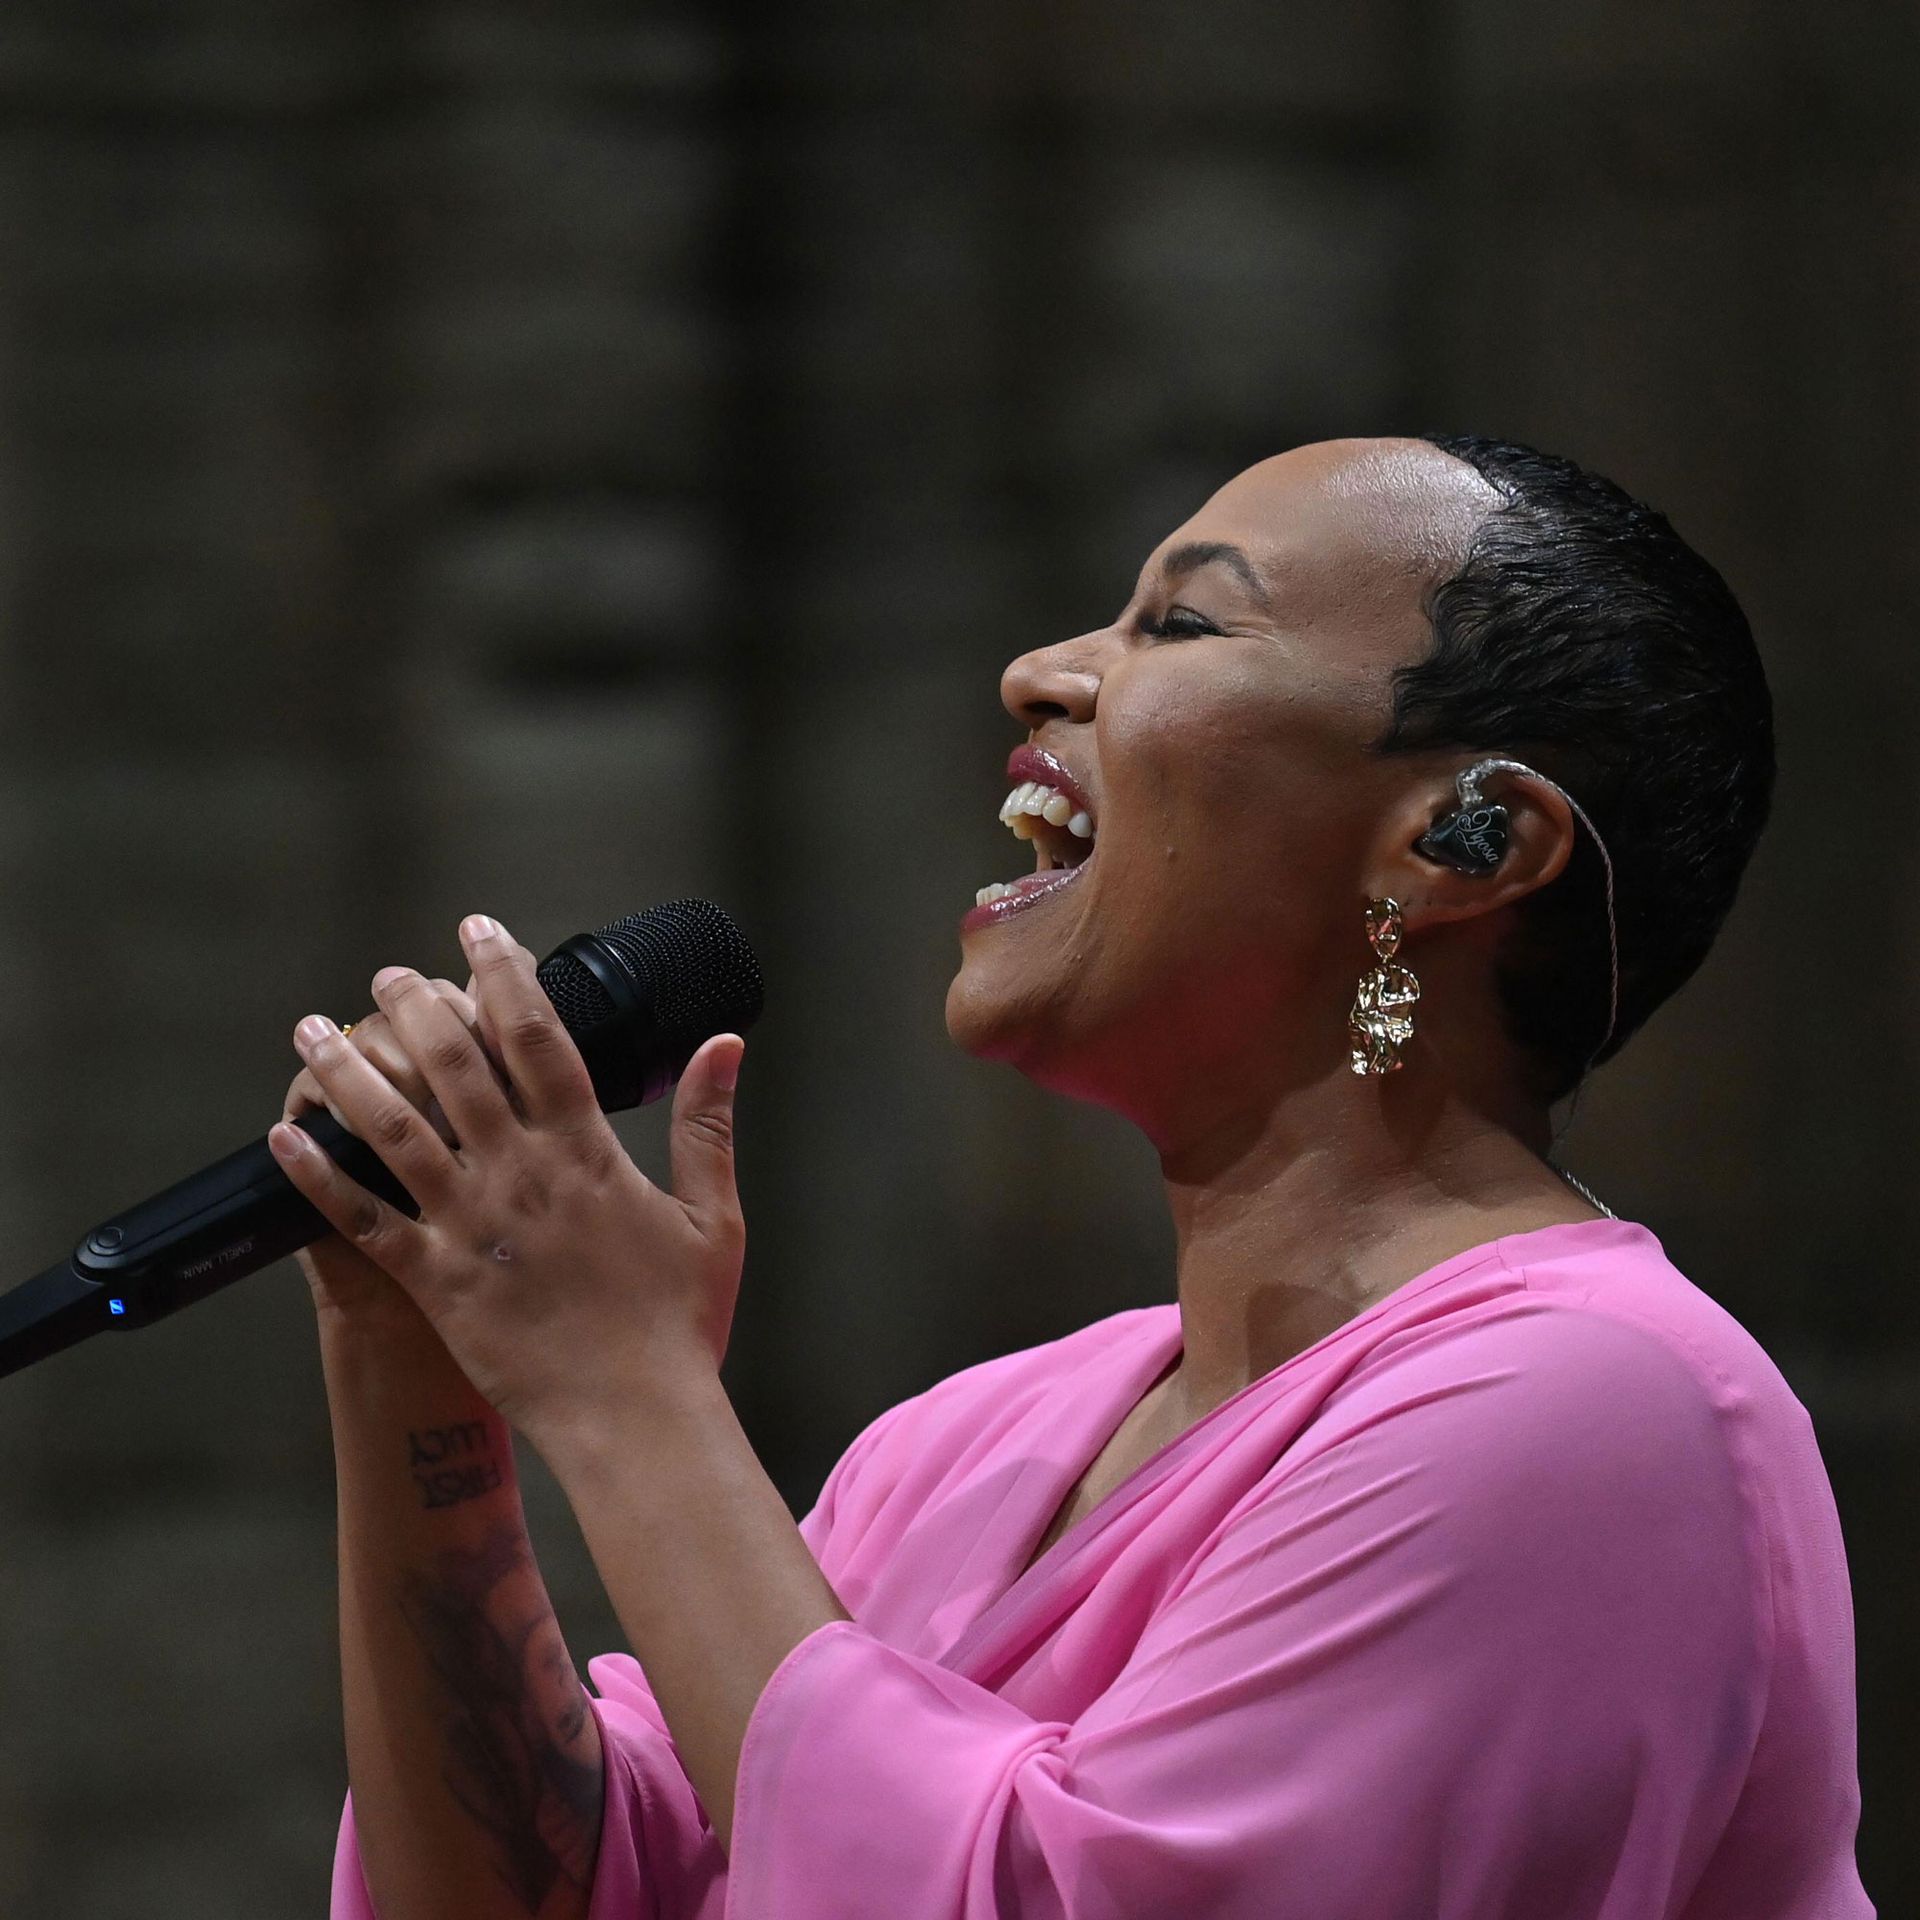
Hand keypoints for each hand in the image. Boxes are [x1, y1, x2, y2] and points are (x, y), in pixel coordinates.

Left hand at [267, 915, 746, 1440]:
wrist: (637, 1419)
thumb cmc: (681, 1322)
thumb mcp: (713, 1215)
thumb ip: (709, 1124)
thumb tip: (725, 1042)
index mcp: (587, 1153)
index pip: (538, 1038)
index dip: (505, 976)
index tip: (479, 932)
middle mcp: (521, 1175)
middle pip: (454, 1066)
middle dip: (416, 1007)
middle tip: (389, 975)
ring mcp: (471, 1227)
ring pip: (393, 1129)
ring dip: (348, 1072)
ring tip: (313, 1029)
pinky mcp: (435, 1283)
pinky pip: (361, 1221)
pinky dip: (318, 1177)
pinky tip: (287, 1138)